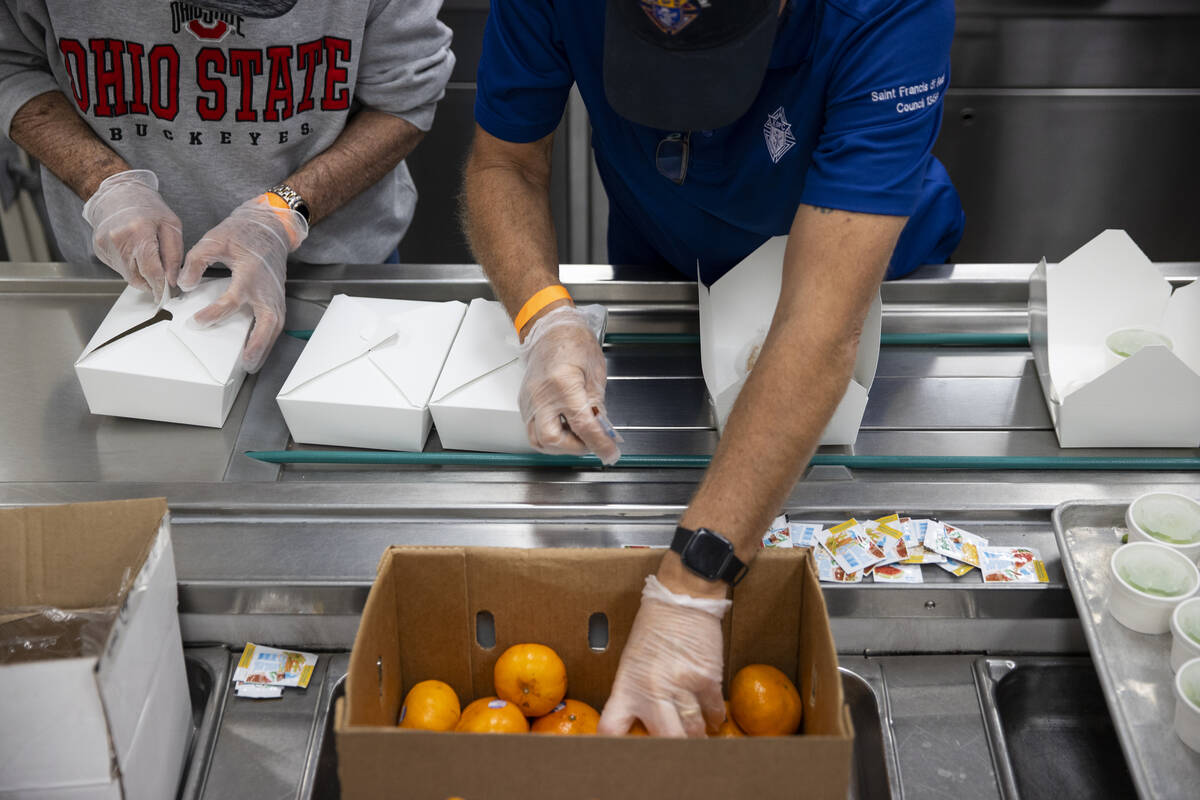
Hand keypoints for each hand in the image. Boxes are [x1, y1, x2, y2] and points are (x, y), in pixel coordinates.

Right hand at [81, 169, 182, 303]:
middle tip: (161, 282)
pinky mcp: (99, 249)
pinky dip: (130, 266)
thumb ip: (173, 255)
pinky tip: (134, 252)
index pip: (151, 270)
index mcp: (139, 232)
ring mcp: (105, 245)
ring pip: (127, 275)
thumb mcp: (171, 226)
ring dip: (140, 275)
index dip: (159, 286)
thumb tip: (172, 279)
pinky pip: (118, 267)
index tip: (165, 294)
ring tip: (148, 260)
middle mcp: (118, 240)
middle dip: (151, 283)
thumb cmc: (147, 207)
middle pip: (137, 277)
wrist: (118, 192)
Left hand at [179, 195, 307, 372]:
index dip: (214, 314)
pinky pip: (276, 322)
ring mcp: (275, 294)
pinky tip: (258, 348)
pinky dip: (269, 338)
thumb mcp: (214, 240)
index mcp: (250, 273)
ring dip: (265, 346)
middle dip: (258, 343)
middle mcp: (266, 288)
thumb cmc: (243, 233)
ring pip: (275, 326)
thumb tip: (185, 284)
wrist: (269, 228)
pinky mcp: (277, 298)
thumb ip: (197, 261)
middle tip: (245, 361)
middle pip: (268, 322)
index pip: (232, 300)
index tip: (196, 322)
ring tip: (251, 364)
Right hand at [518, 304, 621, 464]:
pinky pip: (533, 429)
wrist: (551, 329)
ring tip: (576, 437)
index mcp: (564, 385)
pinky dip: (550, 435)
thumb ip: (598, 405)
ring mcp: (530, 400)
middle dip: (574, 448)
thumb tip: (602, 429)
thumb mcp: (595, 373)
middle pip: (552, 439)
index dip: (599, 443)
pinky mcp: (525, 403)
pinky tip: (564, 428)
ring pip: (537, 440)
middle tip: (590, 442)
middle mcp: (542, 395)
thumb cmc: (573, 343)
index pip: (583, 425)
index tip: (610, 453)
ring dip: (559, 446)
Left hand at [596, 575, 729, 737]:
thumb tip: (642, 720)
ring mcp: (682, 685)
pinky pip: (713, 711)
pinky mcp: (707, 678)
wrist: (681, 599)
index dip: (615, 747)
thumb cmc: (652, 627)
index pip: (612, 727)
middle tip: (674, 751)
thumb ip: (635, 691)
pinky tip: (711, 720)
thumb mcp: (632, 660)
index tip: (623, 754)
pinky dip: (713, 718)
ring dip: (696, 737)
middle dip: (671, 750)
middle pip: (664, 740)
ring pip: (692, 731)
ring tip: (696, 739)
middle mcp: (653, 689)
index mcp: (627, 685)